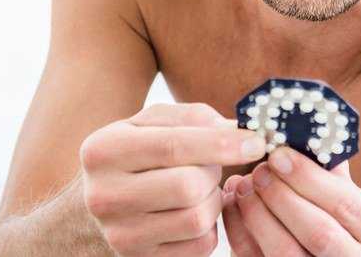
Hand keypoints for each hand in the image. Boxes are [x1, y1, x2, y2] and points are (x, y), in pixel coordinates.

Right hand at [78, 102, 265, 255]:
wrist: (104, 198)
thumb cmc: (139, 152)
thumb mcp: (153, 122)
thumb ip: (194, 117)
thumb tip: (239, 130)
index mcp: (104, 150)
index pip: (172, 146)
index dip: (222, 143)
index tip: (256, 142)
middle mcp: (104, 195)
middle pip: (188, 186)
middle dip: (213, 173)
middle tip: (209, 165)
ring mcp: (120, 234)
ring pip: (197, 219)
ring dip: (213, 200)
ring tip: (200, 187)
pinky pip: (200, 246)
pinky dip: (209, 227)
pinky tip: (194, 210)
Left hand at [221, 146, 360, 255]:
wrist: (319, 248)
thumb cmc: (330, 207)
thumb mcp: (341, 185)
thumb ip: (328, 163)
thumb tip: (301, 124)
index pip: (345, 203)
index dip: (308, 178)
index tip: (278, 154)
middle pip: (317, 232)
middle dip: (282, 196)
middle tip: (259, 169)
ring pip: (285, 253)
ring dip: (258, 214)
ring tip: (243, 184)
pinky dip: (239, 230)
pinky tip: (233, 203)